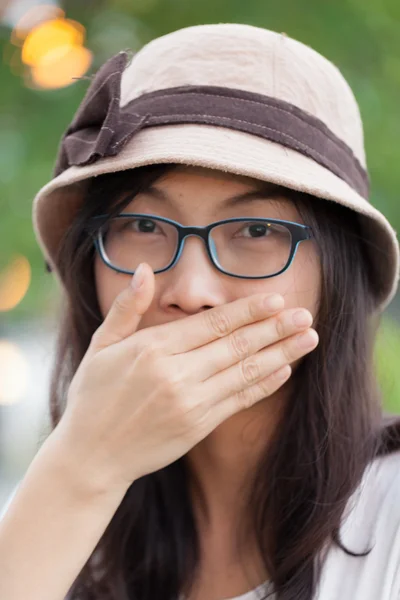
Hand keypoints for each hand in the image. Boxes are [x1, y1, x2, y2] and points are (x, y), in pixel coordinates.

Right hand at [56, 263, 318, 493]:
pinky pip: (239, 401)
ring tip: (309, 338)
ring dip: (281, 353)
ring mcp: (190, 403)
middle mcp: (176, 374)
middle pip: (236, 346)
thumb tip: (145, 271)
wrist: (91, 456)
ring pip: (244, 372)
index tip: (276, 299)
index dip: (247, 311)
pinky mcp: (198, 426)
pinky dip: (264, 385)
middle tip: (305, 314)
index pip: (211, 324)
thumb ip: (127, 307)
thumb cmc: (93, 396)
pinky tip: (285, 370)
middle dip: (275, 328)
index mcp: (153, 348)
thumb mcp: (101, 345)